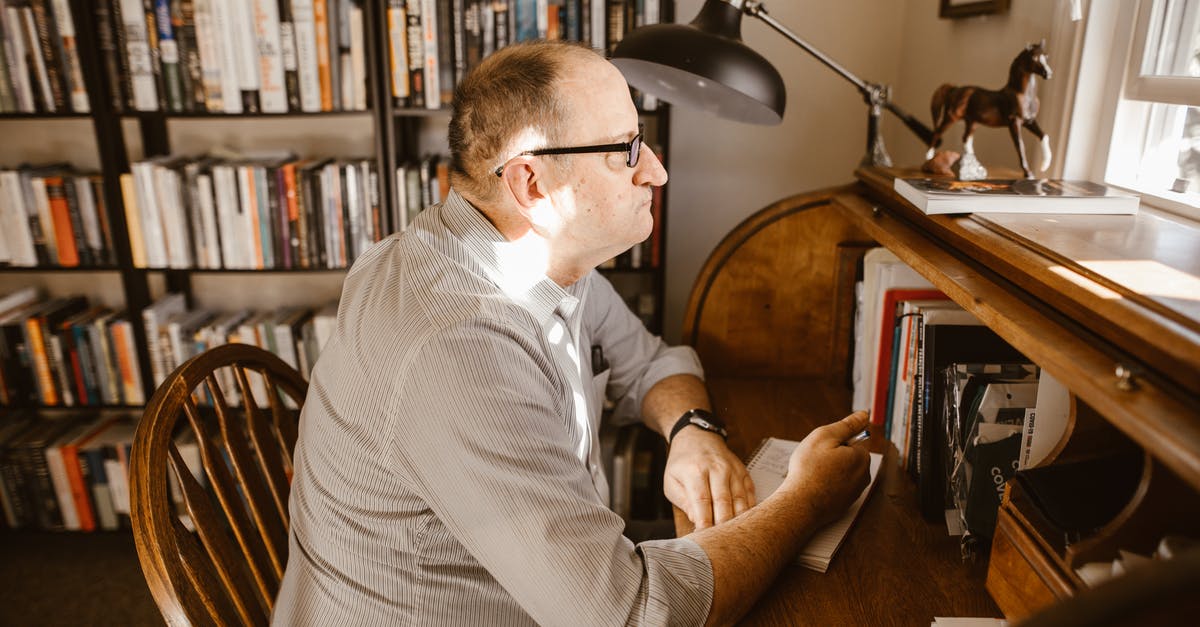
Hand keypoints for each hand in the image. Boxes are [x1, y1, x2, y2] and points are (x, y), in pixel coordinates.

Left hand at [663, 429, 755, 530]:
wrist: (697, 437)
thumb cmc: (682, 464)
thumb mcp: (671, 481)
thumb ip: (683, 501)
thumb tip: (697, 520)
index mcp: (696, 471)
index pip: (702, 501)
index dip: (705, 522)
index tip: (704, 538)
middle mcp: (717, 469)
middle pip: (724, 502)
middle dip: (723, 525)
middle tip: (720, 543)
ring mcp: (733, 470)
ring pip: (740, 500)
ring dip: (738, 520)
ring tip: (733, 537)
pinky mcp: (743, 472)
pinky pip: (750, 494)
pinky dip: (749, 510)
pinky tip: (745, 523)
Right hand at [783, 411, 870, 527]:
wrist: (800, 505)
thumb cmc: (809, 470)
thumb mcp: (825, 437)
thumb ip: (847, 425)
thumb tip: (864, 415)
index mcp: (862, 457)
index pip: (852, 441)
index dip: (834, 442)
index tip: (821, 449)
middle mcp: (863, 476)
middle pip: (848, 458)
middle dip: (833, 456)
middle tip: (815, 461)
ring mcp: (854, 493)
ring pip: (842, 473)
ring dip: (829, 471)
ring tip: (813, 474)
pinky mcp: (844, 504)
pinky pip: (836, 488)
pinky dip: (826, 485)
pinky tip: (814, 487)